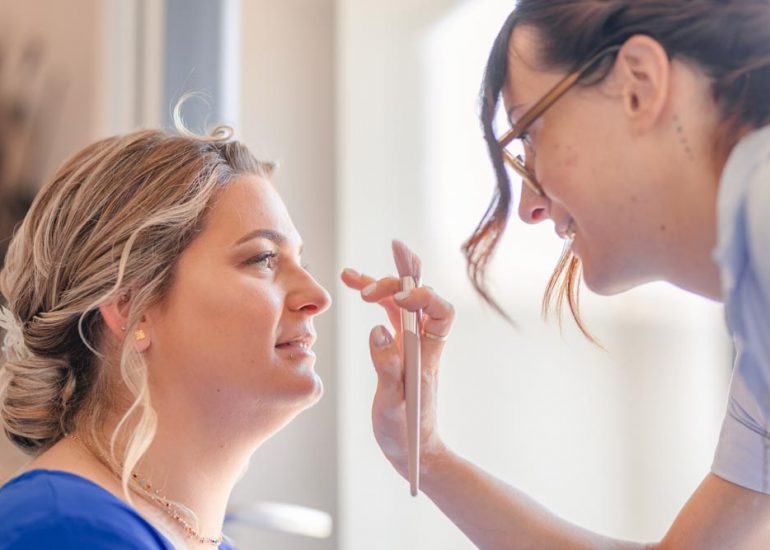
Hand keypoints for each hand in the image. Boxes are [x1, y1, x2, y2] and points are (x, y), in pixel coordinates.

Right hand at [340, 266, 454, 478]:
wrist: (413, 449)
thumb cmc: (405, 431)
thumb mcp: (392, 405)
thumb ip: (387, 367)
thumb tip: (377, 330)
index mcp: (428, 355)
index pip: (441, 312)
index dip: (424, 298)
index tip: (398, 302)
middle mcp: (423, 343)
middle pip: (420, 298)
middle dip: (397, 281)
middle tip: (365, 288)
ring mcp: (411, 343)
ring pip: (402, 302)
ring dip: (381, 284)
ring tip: (349, 276)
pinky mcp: (399, 347)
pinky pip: (390, 313)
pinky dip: (376, 298)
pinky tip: (357, 288)